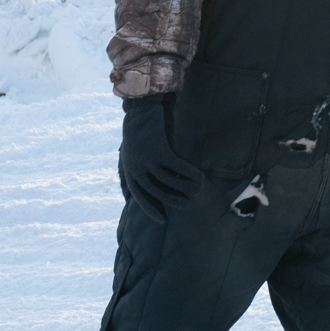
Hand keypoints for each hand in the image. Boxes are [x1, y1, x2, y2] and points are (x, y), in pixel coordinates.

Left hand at [119, 94, 204, 211]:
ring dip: (184, 187)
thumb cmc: (137, 131)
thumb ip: (137, 167)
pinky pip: (177, 166)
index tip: (161, 220)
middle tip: (186, 206)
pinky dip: (189, 172)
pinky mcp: (159, 149)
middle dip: (171, 200)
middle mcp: (137, 167)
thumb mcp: (131, 152)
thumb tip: (148, 183)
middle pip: (156, 190)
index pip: (140, 195)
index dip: (150, 208)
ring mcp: (147, 159)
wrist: (139, 109)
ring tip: (197, 191)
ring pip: (168, 179)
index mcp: (130, 170)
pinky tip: (200, 176)